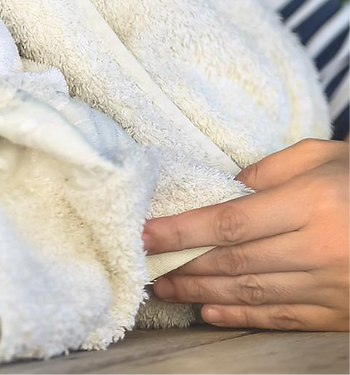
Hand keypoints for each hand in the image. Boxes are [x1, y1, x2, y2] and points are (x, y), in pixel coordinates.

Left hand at [143, 137, 349, 329]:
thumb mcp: (319, 156)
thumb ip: (267, 172)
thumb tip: (223, 192)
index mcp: (310, 204)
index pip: (228, 222)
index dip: (181, 231)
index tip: (145, 233)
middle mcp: (318, 250)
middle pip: (234, 263)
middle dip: (183, 266)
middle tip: (145, 266)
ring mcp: (331, 287)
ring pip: (252, 294)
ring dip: (202, 294)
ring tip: (166, 289)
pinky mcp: (341, 313)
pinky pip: (283, 318)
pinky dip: (242, 318)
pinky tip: (209, 313)